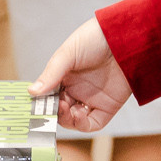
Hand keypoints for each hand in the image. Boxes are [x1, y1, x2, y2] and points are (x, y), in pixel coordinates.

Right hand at [32, 17, 133, 132]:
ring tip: (66, 109)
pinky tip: (79, 114)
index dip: (42, 102)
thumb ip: (51, 73)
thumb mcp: (68, 53)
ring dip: (66, 120)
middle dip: (53, 112)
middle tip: (53, 107)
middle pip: (59, 110)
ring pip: (73, 120)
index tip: (37, 104)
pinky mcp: (108, 106)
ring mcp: (92, 98)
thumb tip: (32, 92)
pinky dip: (83, 124)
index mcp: (64, 76)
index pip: (48, 95)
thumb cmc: (96, 38)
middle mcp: (77, 89)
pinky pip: (93, 123)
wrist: (127, 37)